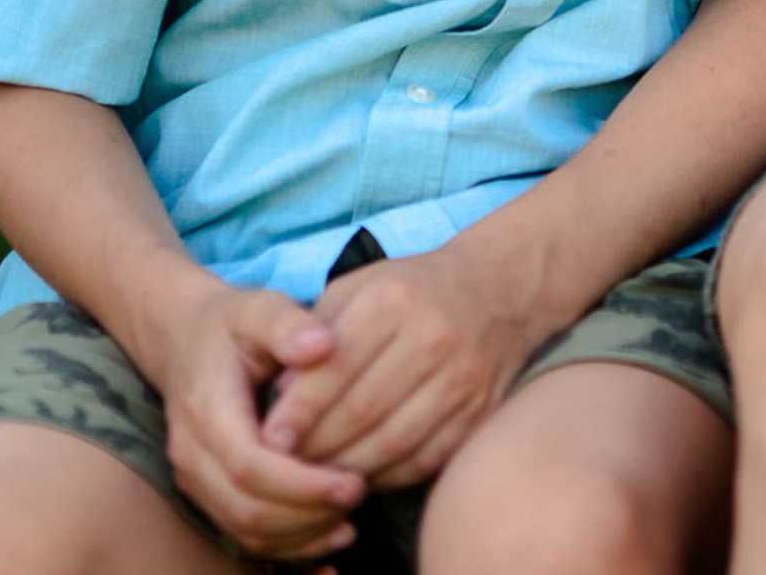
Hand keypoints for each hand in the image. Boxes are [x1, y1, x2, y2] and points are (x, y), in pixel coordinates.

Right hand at [150, 281, 365, 562]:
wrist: (186, 341)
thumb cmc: (232, 324)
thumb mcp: (258, 307)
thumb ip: (287, 324)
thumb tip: (323, 345)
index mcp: (206, 410)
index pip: (249, 466)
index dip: (301, 483)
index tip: (354, 480)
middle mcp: (192, 455)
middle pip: (245, 509)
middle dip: (306, 514)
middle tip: (360, 494)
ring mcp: (196, 480)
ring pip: (244, 530)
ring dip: (300, 535)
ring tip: (351, 519)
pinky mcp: (210, 494)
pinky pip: (244, 535)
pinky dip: (287, 545)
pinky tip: (330, 537)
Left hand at [260, 231, 555, 489]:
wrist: (496, 290)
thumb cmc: (410, 291)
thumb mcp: (359, 288)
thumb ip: (316, 335)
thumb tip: (282, 397)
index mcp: (394, 299)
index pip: (335, 368)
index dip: (298, 411)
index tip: (270, 438)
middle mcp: (433, 336)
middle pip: (361, 411)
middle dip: (315, 446)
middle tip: (285, 466)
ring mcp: (462, 377)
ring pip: (391, 443)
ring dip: (346, 468)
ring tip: (316, 476)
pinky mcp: (479, 412)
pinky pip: (423, 459)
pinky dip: (386, 475)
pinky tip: (361, 473)